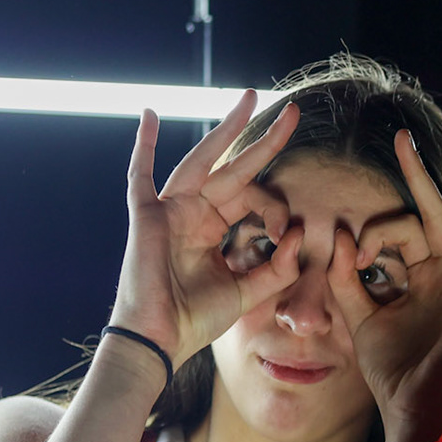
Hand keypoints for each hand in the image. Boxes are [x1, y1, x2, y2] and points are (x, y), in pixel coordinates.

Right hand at [108, 93, 302, 372]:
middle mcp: (193, 212)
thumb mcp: (248, 292)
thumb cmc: (195, 319)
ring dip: (226, 129)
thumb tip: (301, 232)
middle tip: (293, 113)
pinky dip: (143, 146)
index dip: (275, 208)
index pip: (252, 197)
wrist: (161, 341)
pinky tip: (150, 115)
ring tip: (250, 100)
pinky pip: (140, 175)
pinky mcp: (147, 216)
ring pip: (202, 160)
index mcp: (214, 227)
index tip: (286, 234)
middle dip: (264, 140)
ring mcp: (169, 210)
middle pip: (233, 167)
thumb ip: (278, 267)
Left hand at [328, 132, 441, 425]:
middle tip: (402, 139)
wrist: (414, 406)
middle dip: (420, 176)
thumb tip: (339, 233)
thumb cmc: (391, 371)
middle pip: (435, 213)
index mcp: (419, 277)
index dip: (375, 232)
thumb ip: (347, 277)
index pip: (401, 231)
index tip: (353, 249)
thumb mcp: (360, 317)